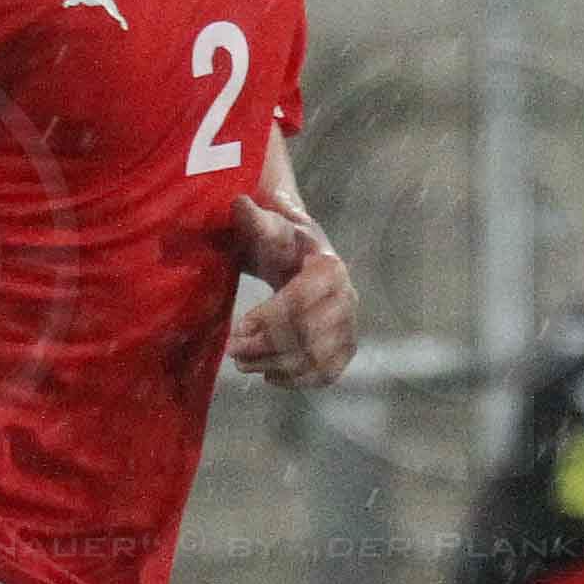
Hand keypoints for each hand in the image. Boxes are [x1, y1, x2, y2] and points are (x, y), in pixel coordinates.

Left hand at [227, 196, 356, 386]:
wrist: (303, 256)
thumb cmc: (280, 242)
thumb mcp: (267, 227)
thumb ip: (253, 219)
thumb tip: (238, 203)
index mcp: (330, 268)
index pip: (300, 301)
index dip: (269, 318)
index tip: (238, 328)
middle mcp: (348, 298)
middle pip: (308, 333)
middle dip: (267, 346)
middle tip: (233, 351)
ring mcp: (350, 325)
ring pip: (316, 357)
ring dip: (276, 366)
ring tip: (244, 363)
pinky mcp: (346, 347)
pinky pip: (327, 372)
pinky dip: (298, 380)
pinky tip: (269, 376)